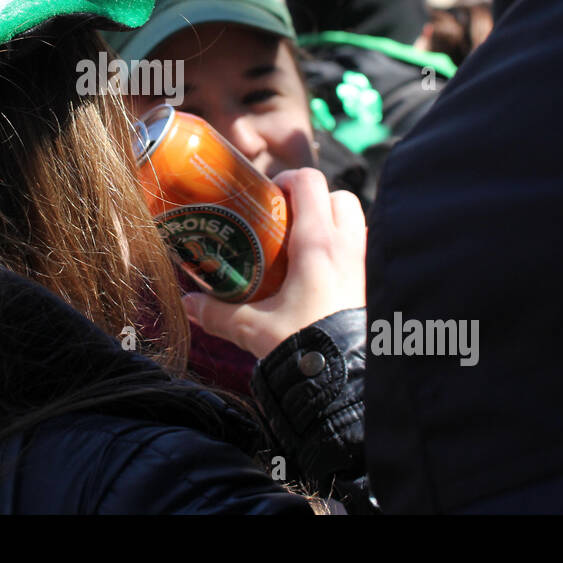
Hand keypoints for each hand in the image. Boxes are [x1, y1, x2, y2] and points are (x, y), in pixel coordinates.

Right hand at [182, 168, 365, 360]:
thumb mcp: (253, 329)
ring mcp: (365, 265)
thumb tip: (190, 304)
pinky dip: (345, 252)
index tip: (268, 196)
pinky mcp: (373, 285)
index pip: (310, 182)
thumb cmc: (306, 347)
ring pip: (355, 222)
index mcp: (317, 244)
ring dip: (332, 223)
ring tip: (303, 248)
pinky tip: (322, 276)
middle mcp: (347, 247)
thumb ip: (218, 313)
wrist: (348, 382)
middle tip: (286, 220)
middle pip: (338, 196)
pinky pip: (362, 251)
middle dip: (314, 200)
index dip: (287, 180)